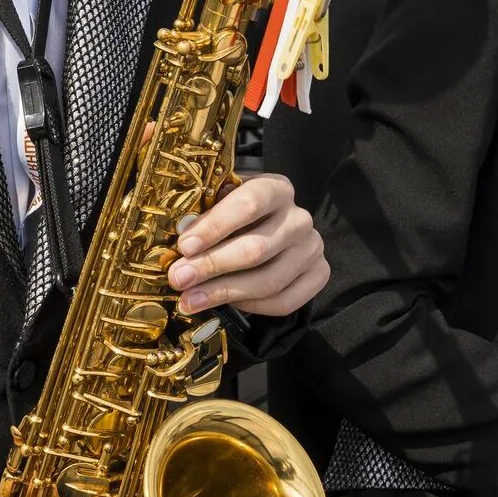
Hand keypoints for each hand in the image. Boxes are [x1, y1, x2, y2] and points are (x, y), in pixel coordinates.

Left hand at [167, 174, 326, 315]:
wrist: (272, 229)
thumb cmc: (238, 215)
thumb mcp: (222, 201)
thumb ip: (204, 210)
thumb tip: (180, 230)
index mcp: (276, 189)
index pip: (249, 203)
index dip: (216, 226)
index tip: (184, 245)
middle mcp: (299, 218)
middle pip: (256, 248)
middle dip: (212, 266)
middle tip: (178, 279)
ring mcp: (312, 247)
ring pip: (269, 281)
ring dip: (224, 293)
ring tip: (190, 300)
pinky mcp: (319, 274)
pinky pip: (284, 301)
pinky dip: (252, 307)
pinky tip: (227, 304)